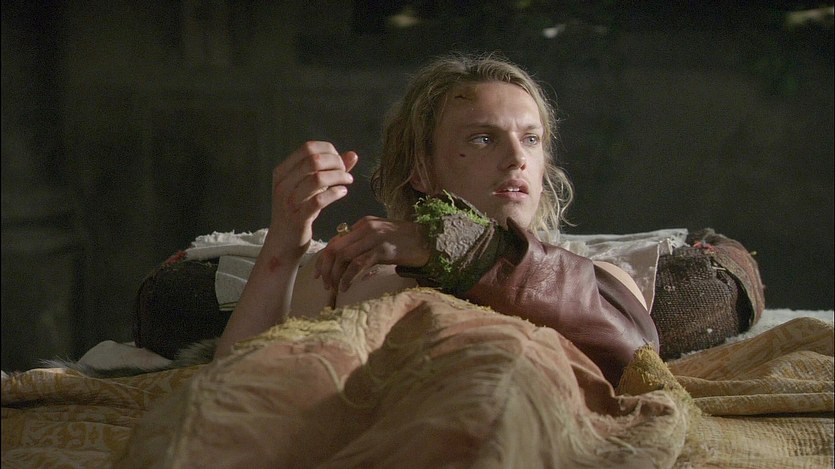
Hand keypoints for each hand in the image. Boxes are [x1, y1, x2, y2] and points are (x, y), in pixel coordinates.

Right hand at [268, 141, 357, 256]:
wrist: (283, 242)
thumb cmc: (299, 211)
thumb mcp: (311, 187)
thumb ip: (330, 170)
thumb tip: (353, 154)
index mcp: (282, 171)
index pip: (308, 147)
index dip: (329, 150)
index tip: (339, 161)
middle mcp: (282, 183)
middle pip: (314, 160)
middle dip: (336, 163)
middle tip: (346, 172)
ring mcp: (289, 201)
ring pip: (318, 178)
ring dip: (339, 176)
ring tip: (348, 181)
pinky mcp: (298, 217)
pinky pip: (320, 200)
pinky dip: (335, 193)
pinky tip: (343, 192)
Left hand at [315, 217, 430, 291]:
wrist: (430, 241)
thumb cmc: (406, 243)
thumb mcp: (380, 239)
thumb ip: (363, 244)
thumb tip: (345, 262)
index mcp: (363, 224)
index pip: (336, 240)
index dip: (323, 259)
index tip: (319, 274)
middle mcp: (366, 227)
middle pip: (335, 248)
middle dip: (326, 268)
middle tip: (325, 285)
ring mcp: (375, 237)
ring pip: (344, 256)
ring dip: (336, 274)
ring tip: (335, 288)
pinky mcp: (383, 249)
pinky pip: (359, 263)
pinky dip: (349, 276)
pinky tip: (346, 287)